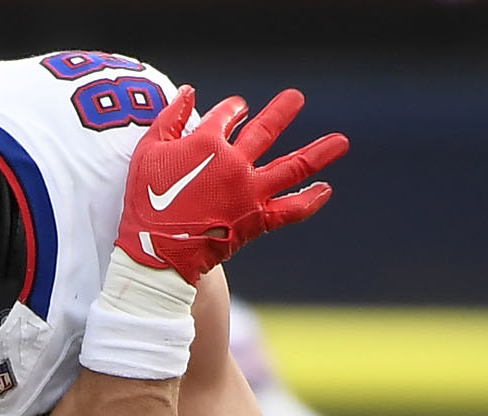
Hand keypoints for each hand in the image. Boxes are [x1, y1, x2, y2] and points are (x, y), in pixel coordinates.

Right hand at [119, 86, 349, 283]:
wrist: (157, 251)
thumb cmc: (145, 202)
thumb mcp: (147, 152)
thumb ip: (169, 119)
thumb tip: (189, 91)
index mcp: (207, 142)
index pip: (226, 115)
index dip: (232, 110)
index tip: (236, 109)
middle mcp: (235, 162)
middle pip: (266, 130)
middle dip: (282, 111)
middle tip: (296, 99)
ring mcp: (250, 191)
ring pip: (293, 166)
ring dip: (319, 151)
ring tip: (341, 142)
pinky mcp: (257, 219)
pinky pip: (291, 209)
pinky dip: (310, 200)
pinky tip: (326, 189)